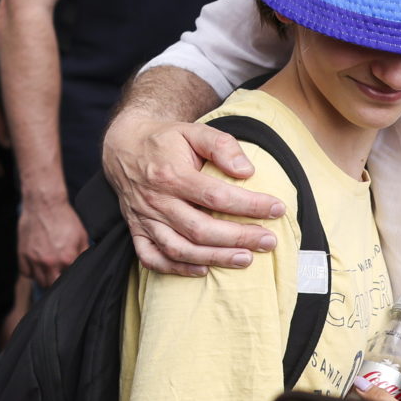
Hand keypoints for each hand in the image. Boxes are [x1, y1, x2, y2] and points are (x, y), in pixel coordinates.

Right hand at [18, 193, 89, 289]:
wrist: (44, 204)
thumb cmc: (63, 218)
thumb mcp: (81, 235)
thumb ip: (84, 254)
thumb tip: (86, 266)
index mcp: (66, 259)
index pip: (69, 281)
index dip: (70, 280)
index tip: (70, 276)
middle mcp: (49, 262)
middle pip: (52, 286)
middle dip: (57, 282)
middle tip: (59, 275)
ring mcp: (34, 259)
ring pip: (38, 281)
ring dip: (44, 278)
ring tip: (49, 269)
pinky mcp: (23, 254)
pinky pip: (25, 272)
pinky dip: (31, 272)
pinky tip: (37, 265)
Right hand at [99, 113, 282, 277]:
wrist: (123, 146)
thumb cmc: (166, 140)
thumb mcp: (193, 131)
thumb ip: (221, 145)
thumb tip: (247, 171)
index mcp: (171, 174)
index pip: (216, 195)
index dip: (250, 205)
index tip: (277, 208)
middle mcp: (156, 200)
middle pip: (200, 229)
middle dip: (238, 237)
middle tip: (268, 241)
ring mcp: (144, 219)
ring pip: (179, 248)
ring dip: (215, 257)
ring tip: (246, 259)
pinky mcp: (136, 231)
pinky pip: (151, 258)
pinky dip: (176, 269)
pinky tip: (203, 269)